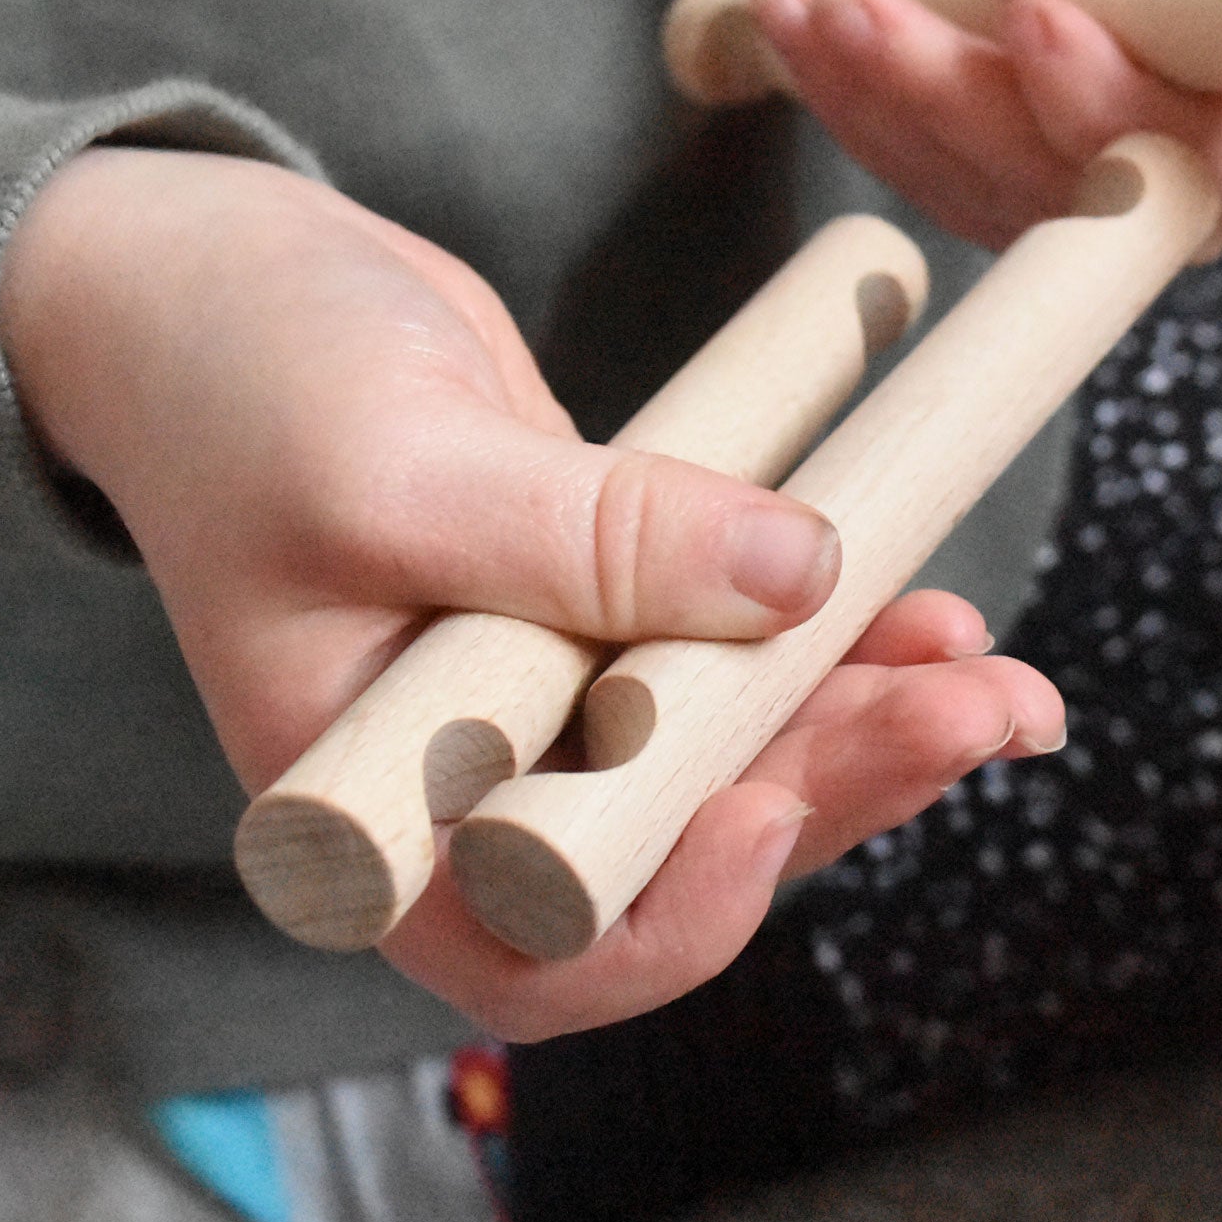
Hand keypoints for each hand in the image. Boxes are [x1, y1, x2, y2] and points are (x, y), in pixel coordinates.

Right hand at [0, 147, 1063, 1037]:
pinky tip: (928, 609)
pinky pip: (735, 650)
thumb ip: (591, 539)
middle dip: (840, 783)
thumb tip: (800, 576)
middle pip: (681, 838)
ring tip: (993, 674)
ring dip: (870, 717)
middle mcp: (471, 777)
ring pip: (732, 748)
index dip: (673, 908)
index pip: (534, 942)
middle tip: (975, 713)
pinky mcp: (609, 608)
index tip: (770, 802)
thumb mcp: (400, 465)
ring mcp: (552, 693)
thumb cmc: (243, 384)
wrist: (228, 280)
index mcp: (373, 812)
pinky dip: (833, 636)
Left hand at [751, 0, 1221, 252]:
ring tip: (802, 3)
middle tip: (859, 5)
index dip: (1107, 92)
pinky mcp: (1013, 219)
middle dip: (952, 91)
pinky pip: (927, 179)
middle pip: (1063, 179)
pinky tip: (794, 27)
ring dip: (877, 96)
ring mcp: (1095, 230)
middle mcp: (1190, 206)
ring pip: (977, 187)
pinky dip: (855, 104)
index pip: (1195, 140)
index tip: (1032, 16)